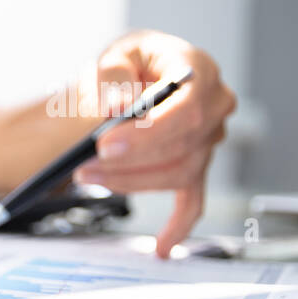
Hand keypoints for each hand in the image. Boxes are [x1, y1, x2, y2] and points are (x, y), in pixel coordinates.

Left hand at [71, 31, 235, 256]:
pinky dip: (178, 223)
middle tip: (84, 165)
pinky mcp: (195, 163)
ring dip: (128, 182)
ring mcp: (208, 139)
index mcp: (198, 71)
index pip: (184, 110)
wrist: (136, 73)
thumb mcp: (116, 54)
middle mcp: (213, 106)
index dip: (145, 133)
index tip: (105, 145)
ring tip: (88, 176)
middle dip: (127, 161)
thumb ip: (113, 75)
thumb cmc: (131, 63)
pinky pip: (193, 198)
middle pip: (179, 147)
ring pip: (177, 173)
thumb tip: (117, 104)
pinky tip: (163, 244)